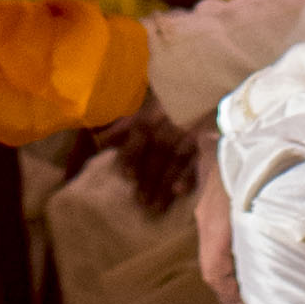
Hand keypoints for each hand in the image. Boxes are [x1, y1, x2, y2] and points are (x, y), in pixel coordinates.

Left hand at [100, 103, 205, 217]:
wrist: (197, 95)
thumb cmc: (163, 109)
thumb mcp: (141, 112)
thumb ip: (122, 128)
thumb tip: (100, 143)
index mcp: (151, 116)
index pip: (141, 133)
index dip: (134, 153)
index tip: (127, 175)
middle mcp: (170, 124)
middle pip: (159, 150)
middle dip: (150, 176)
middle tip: (141, 201)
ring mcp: (188, 134)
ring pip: (177, 160)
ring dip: (165, 183)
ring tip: (156, 207)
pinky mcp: (203, 145)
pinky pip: (197, 163)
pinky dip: (189, 177)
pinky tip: (181, 192)